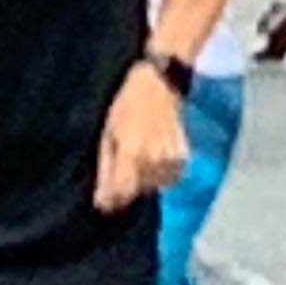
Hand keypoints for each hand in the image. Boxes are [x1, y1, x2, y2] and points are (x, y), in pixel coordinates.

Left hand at [95, 60, 188, 211]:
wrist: (160, 83)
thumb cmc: (127, 104)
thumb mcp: (108, 133)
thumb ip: (106, 168)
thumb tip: (102, 200)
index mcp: (131, 154)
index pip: (120, 194)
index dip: (110, 200)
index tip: (103, 200)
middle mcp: (153, 161)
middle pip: (136, 193)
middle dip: (126, 187)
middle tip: (122, 163)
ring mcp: (171, 160)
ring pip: (152, 187)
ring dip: (143, 180)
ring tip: (139, 154)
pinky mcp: (183, 158)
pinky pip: (168, 179)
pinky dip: (159, 173)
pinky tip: (153, 154)